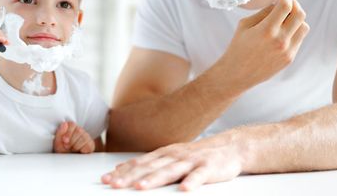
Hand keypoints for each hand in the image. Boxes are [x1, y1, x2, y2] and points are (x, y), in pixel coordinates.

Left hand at [53, 121, 94, 153]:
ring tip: (72, 149)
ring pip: (83, 138)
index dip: (68, 133)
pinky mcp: (90, 144)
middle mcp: (79, 130)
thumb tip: (64, 124)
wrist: (69, 160)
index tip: (64, 141)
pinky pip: (88, 145)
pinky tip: (79, 151)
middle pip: (79, 131)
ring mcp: (86, 136)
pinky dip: (82, 150)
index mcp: (70, 127)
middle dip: (71, 141)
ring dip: (76, 146)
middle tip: (67, 147)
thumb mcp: (58, 142)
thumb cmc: (63, 150)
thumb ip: (60, 133)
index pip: (72, 124)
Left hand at [101, 140, 241, 190]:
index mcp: (164, 153)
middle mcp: (175, 155)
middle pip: (149, 167)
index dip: (122, 172)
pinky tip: (184, 189)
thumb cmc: (197, 155)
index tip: (106, 179)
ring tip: (140, 188)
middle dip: (130, 177)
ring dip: (154, 179)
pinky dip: (191, 182)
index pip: (139, 163)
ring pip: (170, 171)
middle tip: (114, 185)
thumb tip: (122, 169)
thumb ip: (149, 163)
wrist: (230, 147)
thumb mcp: (171, 156)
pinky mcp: (209, 168)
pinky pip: (199, 176)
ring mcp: (191, 161)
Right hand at [218, 0, 309, 90]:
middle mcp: (280, 40)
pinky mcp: (290, 58)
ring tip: (284, 18)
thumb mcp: (245, 25)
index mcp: (266, 30)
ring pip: (304, 26)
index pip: (285, 5)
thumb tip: (277, 3)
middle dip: (295, 3)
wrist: (237, 73)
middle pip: (300, 14)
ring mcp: (287, 51)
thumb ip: (263, 13)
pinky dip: (294, 30)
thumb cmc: (237, 47)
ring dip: (296, 18)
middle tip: (286, 0)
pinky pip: (299, 39)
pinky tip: (282, 31)